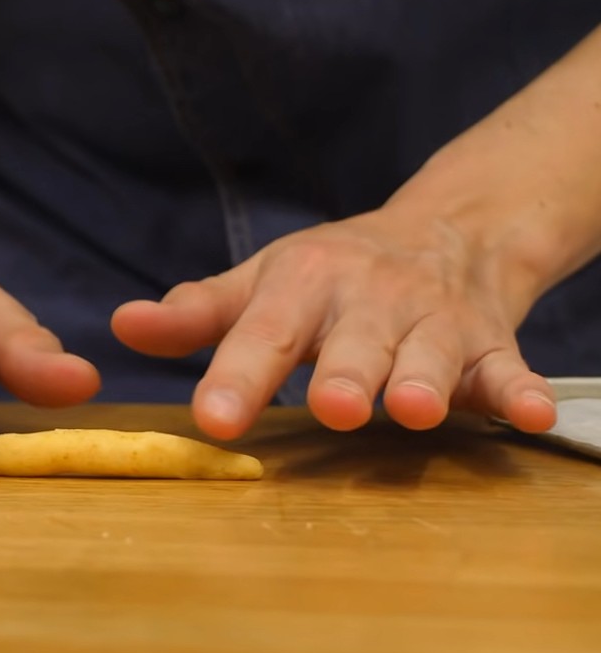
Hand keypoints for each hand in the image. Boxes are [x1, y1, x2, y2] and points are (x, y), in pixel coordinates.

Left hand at [111, 208, 557, 439]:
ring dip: (425, 380)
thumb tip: (122, 325)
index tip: (214, 420)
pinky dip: (521, 390)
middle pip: (356, 342)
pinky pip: (507, 368)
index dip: (238, 375)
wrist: (442, 232)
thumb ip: (196, 314)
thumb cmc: (326, 278)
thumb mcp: (258, 285)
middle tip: (333, 408)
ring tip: (414, 411)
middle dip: (346, 374)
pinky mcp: (487, 344)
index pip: (264, 332)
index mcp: (302, 284)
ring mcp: (431, 321)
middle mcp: (369, 299)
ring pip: (430, 353)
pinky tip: (530, 416)